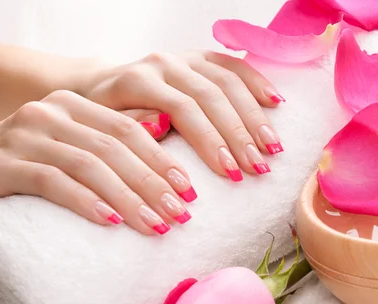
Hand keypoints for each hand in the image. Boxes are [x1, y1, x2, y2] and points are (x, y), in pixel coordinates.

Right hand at [0, 90, 195, 234]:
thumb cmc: (26, 168)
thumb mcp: (71, 149)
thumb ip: (110, 138)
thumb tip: (167, 129)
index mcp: (75, 104)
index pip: (131, 128)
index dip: (165, 160)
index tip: (193, 191)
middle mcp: (51, 111)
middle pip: (116, 146)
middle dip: (155, 183)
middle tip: (184, 215)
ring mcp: (23, 134)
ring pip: (90, 164)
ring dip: (129, 197)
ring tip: (158, 226)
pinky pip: (51, 181)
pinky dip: (84, 201)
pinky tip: (110, 222)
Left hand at [79, 51, 284, 180]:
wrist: (101, 86)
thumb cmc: (103, 116)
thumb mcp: (104, 127)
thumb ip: (132, 124)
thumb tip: (162, 125)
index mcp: (138, 80)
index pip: (183, 109)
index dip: (209, 141)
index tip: (230, 173)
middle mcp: (164, 63)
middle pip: (211, 96)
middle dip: (238, 134)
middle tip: (258, 166)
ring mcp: (185, 57)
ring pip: (228, 81)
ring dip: (254, 116)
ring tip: (273, 148)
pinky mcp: (199, 57)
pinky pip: (234, 65)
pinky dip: (257, 83)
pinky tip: (276, 103)